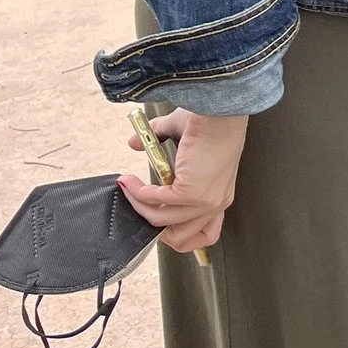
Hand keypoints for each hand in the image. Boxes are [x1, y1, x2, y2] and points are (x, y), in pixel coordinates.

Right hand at [118, 109, 248, 253]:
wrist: (220, 110)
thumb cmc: (211, 121)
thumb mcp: (184, 140)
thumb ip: (157, 142)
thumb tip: (135, 143)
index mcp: (220, 195)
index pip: (206, 234)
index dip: (181, 237)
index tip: (161, 228)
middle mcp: (216, 203)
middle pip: (180, 238)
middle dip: (152, 227)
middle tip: (137, 205)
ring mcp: (204, 201)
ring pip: (159, 219)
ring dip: (137, 204)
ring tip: (127, 185)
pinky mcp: (191, 193)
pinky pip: (154, 200)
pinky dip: (136, 191)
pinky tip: (129, 180)